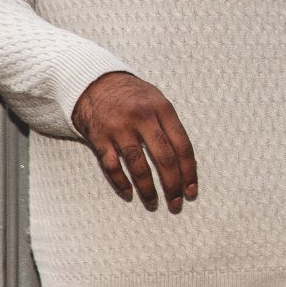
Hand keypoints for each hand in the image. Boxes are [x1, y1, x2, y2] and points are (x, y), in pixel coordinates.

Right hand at [72, 72, 197, 212]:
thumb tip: (186, 163)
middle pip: (164, 158)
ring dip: (147, 189)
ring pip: (138, 165)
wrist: (94, 83)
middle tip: (176, 204)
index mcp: (163, 109)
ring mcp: (120, 128)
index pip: (182, 146)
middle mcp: (142, 118)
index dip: (189, 171)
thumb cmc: (133, 96)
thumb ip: (170, 127)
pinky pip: (111, 165)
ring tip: (153, 204)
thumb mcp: (157, 101)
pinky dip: (120, 182)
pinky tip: (128, 194)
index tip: (191, 190)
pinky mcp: (99, 137)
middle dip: (172, 184)